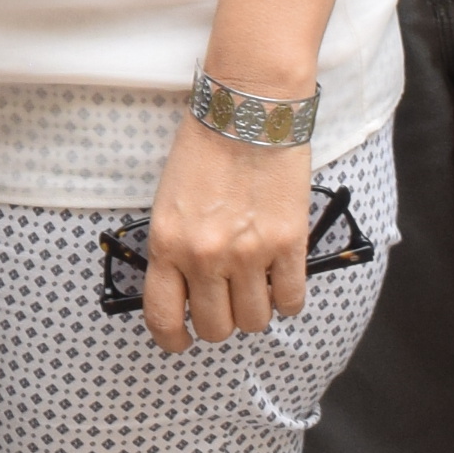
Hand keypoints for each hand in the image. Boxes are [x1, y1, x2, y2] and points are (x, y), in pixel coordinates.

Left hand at [140, 110, 318, 352]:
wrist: (247, 111)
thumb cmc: (204, 150)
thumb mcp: (169, 202)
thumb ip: (175, 249)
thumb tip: (188, 292)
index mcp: (167, 243)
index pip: (162, 317)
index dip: (172, 340)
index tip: (181, 341)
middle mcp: (204, 256)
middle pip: (215, 327)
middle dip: (220, 322)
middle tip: (226, 301)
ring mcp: (248, 253)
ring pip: (255, 322)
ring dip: (255, 311)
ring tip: (255, 285)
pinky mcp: (288, 245)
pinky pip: (290, 301)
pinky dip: (287, 299)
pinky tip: (282, 280)